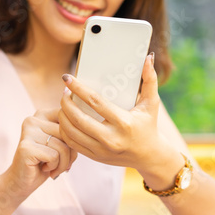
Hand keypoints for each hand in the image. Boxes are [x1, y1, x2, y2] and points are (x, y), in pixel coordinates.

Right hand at [6, 109, 76, 196]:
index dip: (75, 138)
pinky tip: (44, 168)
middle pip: (68, 134)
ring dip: (63, 163)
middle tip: (62, 164)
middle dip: (71, 154)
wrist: (22, 182)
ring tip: (52, 167)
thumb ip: (71, 134)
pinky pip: (54, 156)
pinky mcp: (26, 147)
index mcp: (43, 114)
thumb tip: (84, 133)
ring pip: (63, 147)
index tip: (68, 150)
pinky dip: (54, 167)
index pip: (71, 119)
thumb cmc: (46, 162)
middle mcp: (33, 120)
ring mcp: (28, 132)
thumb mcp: (62, 143)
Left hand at [58, 54, 161, 170]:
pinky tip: (65, 119)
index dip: (78, 89)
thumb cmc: (149, 125)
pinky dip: (64, 130)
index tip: (67, 78)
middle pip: (78, 118)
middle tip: (64, 91)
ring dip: (62, 116)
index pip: (95, 102)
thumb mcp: (152, 103)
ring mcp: (102, 150)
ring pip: (71, 132)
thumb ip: (151, 80)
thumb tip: (148, 57)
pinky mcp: (95, 157)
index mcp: (125, 123)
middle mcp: (111, 138)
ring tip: (63, 104)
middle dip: (65, 102)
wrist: (149, 156)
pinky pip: (72, 143)